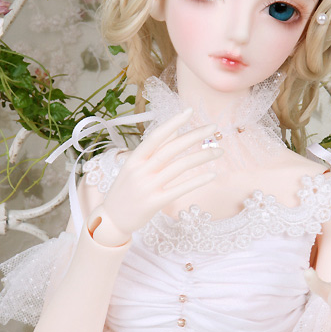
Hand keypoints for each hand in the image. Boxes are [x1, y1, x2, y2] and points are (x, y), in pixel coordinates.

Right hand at [90, 108, 222, 242]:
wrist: (111, 219)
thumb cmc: (125, 190)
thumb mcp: (134, 166)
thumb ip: (154, 150)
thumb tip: (175, 130)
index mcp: (134, 159)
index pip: (156, 136)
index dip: (173, 123)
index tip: (190, 111)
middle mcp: (140, 171)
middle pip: (171, 149)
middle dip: (194, 136)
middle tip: (213, 128)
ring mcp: (147, 187)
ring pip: (179, 167)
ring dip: (202, 157)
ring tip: (219, 151)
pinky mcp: (155, 202)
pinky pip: (180, 189)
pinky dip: (197, 181)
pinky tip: (212, 175)